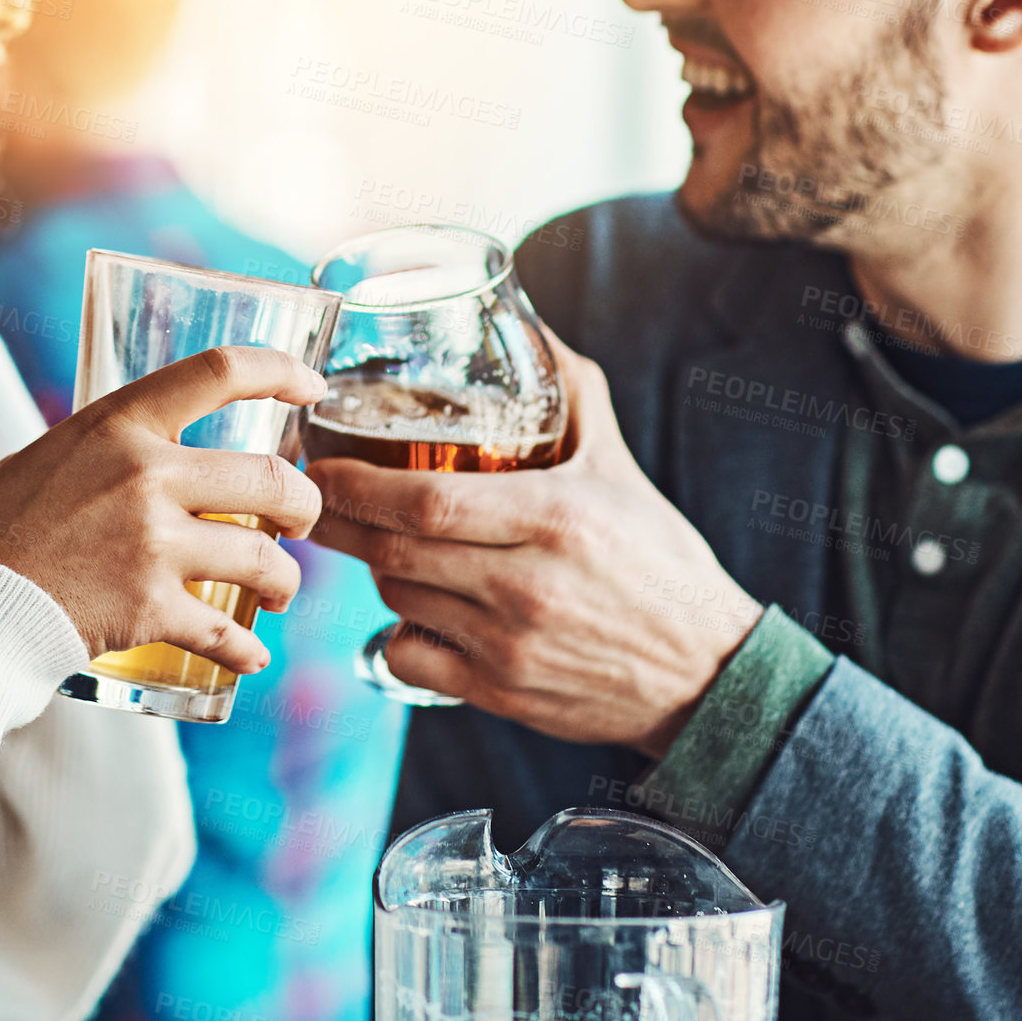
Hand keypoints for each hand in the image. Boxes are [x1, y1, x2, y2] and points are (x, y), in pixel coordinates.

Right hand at [0, 347, 325, 674]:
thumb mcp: (57, 453)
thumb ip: (118, 450)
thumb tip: (167, 459)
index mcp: (120, 422)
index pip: (219, 372)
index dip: (281, 372)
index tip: (313, 387)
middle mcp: (146, 474)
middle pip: (272, 477)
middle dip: (306, 504)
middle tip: (302, 520)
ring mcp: (153, 544)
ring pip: (266, 559)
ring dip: (287, 581)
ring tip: (280, 593)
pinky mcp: (151, 609)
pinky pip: (227, 632)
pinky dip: (247, 649)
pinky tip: (250, 655)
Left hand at [306, 333, 761, 756]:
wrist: (707, 672)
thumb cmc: (661, 563)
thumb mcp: (621, 470)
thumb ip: (574, 395)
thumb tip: (534, 326)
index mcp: (555, 518)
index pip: (427, 500)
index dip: (358, 483)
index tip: (323, 465)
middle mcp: (526, 585)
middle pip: (395, 552)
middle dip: (340, 523)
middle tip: (314, 501)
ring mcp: (509, 646)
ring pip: (396, 600)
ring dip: (374, 570)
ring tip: (374, 544)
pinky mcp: (501, 693)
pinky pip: (409, 659)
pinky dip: (394, 632)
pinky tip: (410, 611)